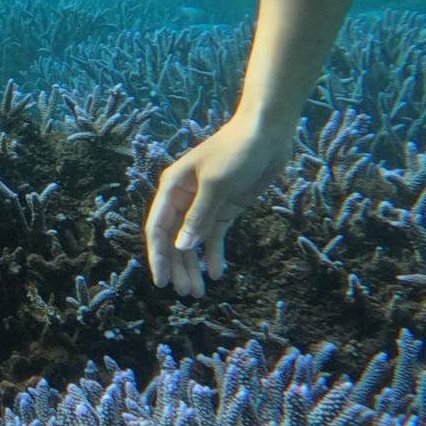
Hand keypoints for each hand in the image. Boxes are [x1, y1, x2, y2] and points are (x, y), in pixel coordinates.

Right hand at [144, 118, 292, 295]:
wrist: (267, 132)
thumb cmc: (236, 151)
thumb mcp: (216, 184)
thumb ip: (198, 217)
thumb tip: (182, 248)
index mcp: (172, 188)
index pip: (158, 228)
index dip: (158, 256)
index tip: (162, 282)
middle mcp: (183, 199)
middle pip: (175, 240)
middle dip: (179, 266)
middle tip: (187, 293)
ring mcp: (204, 205)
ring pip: (193, 242)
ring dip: (194, 265)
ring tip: (199, 291)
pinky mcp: (225, 208)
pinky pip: (214, 236)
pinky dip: (214, 254)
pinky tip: (217, 272)